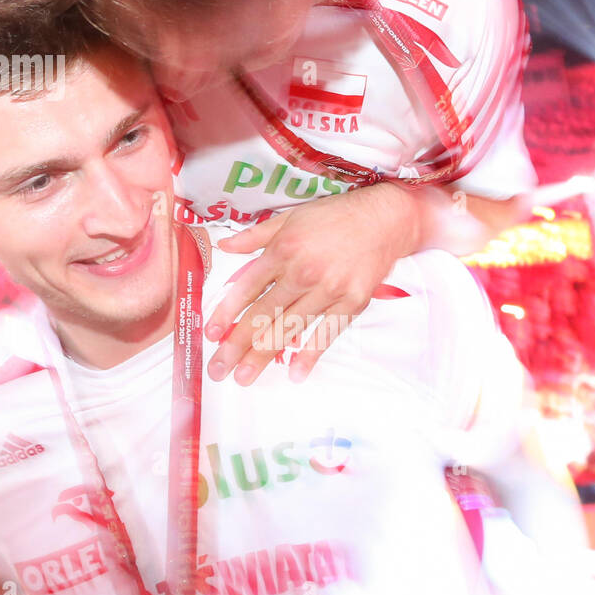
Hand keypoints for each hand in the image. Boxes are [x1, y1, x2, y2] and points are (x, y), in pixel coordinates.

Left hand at [203, 182, 421, 385]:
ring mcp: (329, 291)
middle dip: (237, 345)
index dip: (226, 313)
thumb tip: (224, 244)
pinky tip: (294, 374)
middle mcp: (303, 273)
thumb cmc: (333, 217)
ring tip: (244, 377)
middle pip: (263, 314)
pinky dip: (310, 354)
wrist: (384, 219)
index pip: (246, 288)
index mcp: (283, 250)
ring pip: (289, 328)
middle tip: (219, 369)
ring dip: (264, 356)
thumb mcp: (288, 218)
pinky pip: (326, 333)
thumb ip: (254, 235)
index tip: (209, 335)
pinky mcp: (352, 303)